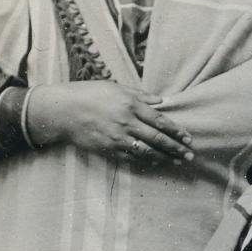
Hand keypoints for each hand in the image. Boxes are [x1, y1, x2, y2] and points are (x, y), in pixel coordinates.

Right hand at [25, 81, 193, 164]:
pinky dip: (145, 161)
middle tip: (190, 155)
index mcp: (130, 105)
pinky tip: (156, 162)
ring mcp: (117, 138)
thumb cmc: (89, 94)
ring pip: (146, 151)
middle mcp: (126, 122)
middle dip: (175, 148)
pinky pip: (130, 158)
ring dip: (164, 157)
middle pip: (157, 138)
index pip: (160, 121)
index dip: (176, 131)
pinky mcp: (107, 149)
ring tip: (178, 161)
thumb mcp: (116, 87)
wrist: (61, 111)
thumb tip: (162, 100)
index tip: (188, 137)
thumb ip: (140, 95)